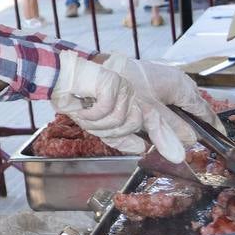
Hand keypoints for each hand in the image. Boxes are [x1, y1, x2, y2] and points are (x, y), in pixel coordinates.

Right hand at [49, 51, 190, 161]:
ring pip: (121, 120)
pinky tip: (82, 108)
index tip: (177, 157)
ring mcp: (124, 88)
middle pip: (139, 123)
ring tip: (84, 115)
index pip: (152, 122)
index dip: (165, 139)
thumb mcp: (98, 124)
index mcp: (130, 102)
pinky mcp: (112, 83)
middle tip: (117, 133)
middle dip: (126, 132)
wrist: (58, 77)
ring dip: (98, 123)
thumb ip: (119, 136)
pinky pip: (107, 110)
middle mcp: (131, 94)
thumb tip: (141, 148)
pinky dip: (90, 114)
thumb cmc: (76, 99)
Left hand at [99, 53, 224, 134]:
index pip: (205, 111)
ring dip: (180, 117)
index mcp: (182, 87)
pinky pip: (169, 97)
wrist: (105, 68)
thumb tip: (190, 142)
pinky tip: (161, 118)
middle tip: (194, 139)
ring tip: (178, 131)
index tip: (220, 138)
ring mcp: (168, 78)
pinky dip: (168, 109)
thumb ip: (171, 129)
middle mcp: (179, 81)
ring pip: (181, 103)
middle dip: (194, 124)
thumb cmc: (128, 86)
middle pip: (193, 108)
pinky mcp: (157, 79)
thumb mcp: (150, 112)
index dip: (212, 127)